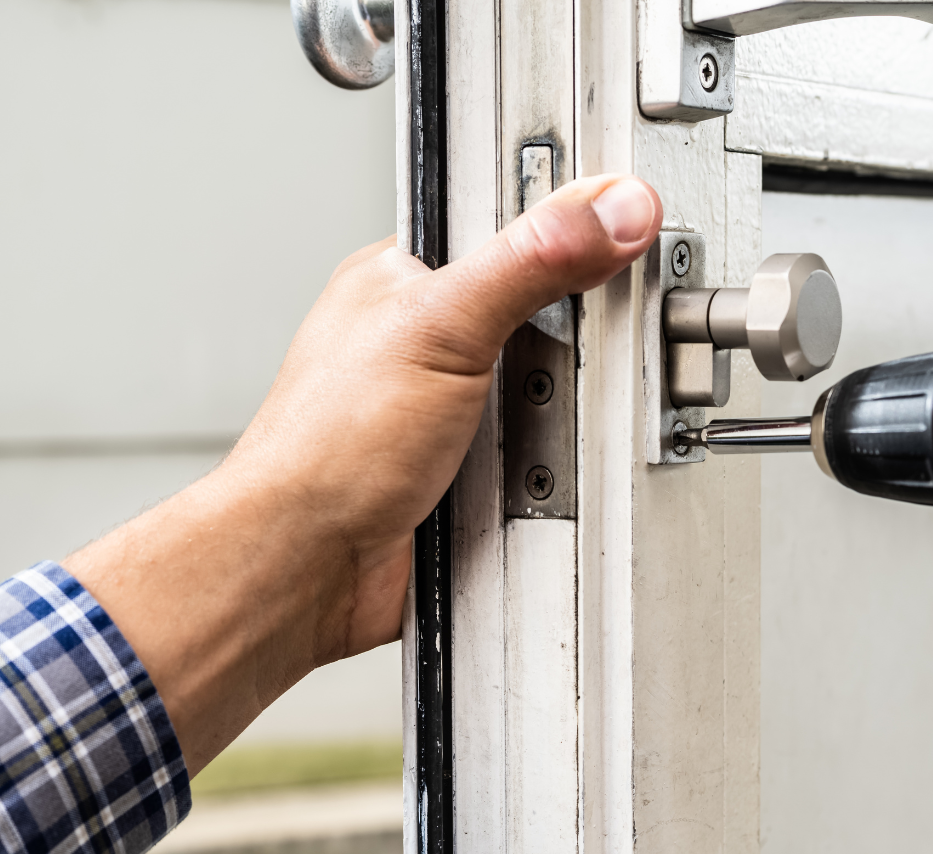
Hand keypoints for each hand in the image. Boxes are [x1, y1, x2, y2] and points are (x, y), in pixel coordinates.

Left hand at [65, 174, 662, 772]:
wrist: (308, 567)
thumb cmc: (327, 449)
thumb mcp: (443, 326)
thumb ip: (532, 259)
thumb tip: (609, 207)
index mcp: (407, 277)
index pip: (511, 224)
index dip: (568, 231)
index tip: (624, 239)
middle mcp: (429, 340)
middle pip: (546, 315)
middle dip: (573, 346)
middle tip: (577, 356)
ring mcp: (453, 409)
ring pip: (549, 392)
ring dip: (560, 419)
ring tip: (544, 427)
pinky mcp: (473, 472)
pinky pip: (541, 459)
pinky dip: (549, 472)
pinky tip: (535, 473)